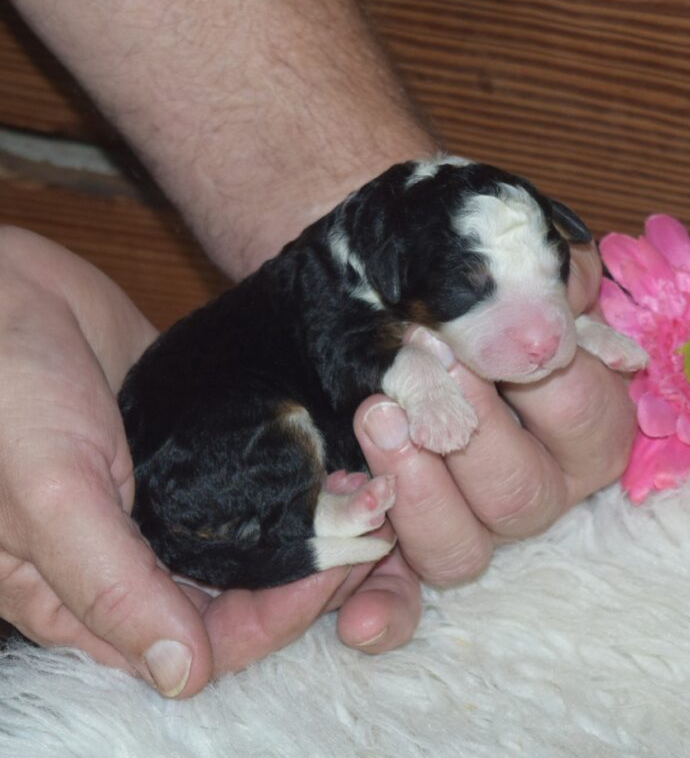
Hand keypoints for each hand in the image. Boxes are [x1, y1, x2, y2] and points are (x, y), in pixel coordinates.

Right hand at [0, 228, 420, 694]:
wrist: (12, 295)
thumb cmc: (5, 394)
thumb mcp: (49, 496)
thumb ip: (111, 586)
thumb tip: (183, 675)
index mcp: (96, 595)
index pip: (206, 639)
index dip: (274, 617)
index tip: (332, 569)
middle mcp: (143, 556)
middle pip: (247, 593)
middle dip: (313, 568)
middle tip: (371, 523)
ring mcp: (176, 501)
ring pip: (260, 537)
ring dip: (315, 521)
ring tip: (368, 488)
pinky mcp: (198, 449)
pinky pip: (258, 478)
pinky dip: (299, 475)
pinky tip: (339, 456)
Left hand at [354, 242, 636, 585]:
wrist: (360, 273)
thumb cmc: (433, 253)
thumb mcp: (491, 237)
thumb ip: (536, 269)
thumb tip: (558, 309)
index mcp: (573, 413)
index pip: (589, 419)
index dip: (544, 380)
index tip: (487, 336)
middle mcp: (526, 476)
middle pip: (524, 496)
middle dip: (472, 430)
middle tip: (423, 367)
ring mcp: (461, 511)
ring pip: (464, 550)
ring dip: (421, 495)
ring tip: (376, 419)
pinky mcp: (397, 532)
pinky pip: (403, 597)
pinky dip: (384, 614)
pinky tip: (355, 619)